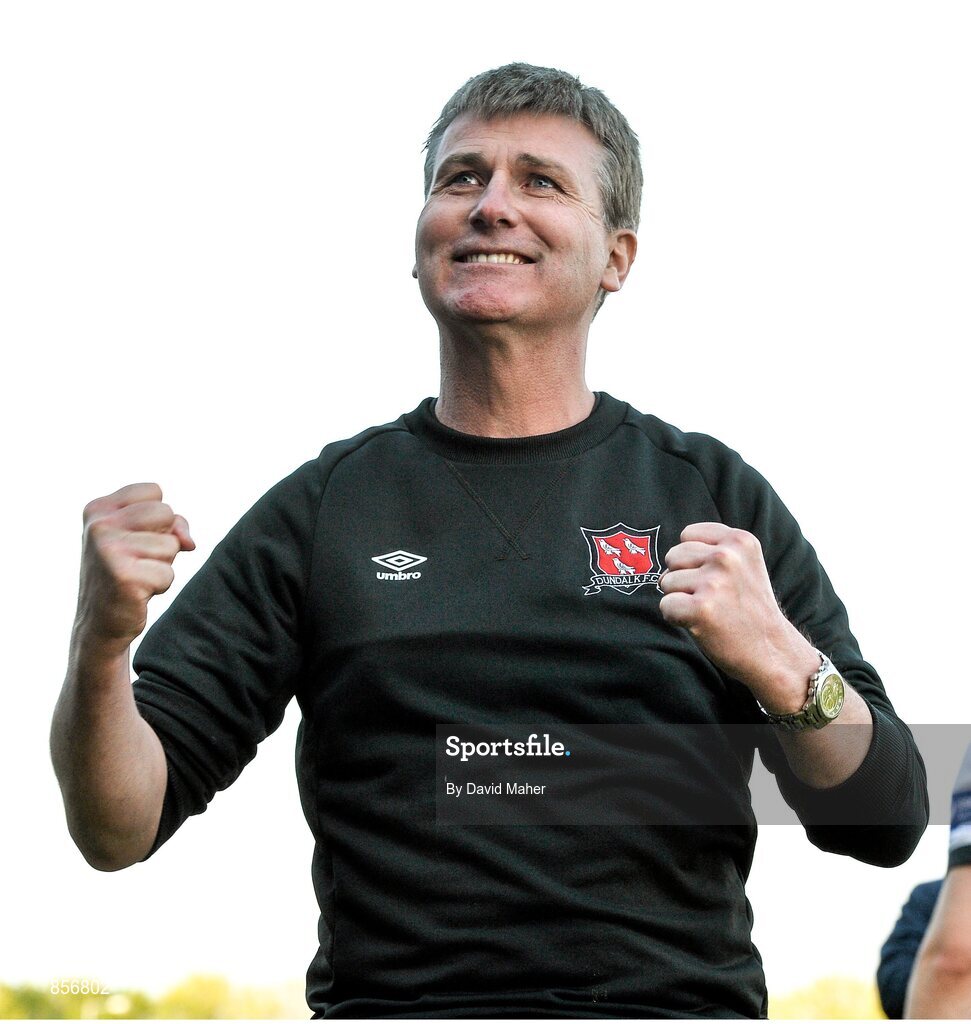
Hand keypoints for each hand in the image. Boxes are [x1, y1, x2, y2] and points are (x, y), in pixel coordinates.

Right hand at [76, 483, 194, 654]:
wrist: (101, 622)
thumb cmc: (126, 573)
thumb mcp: (143, 538)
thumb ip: (172, 524)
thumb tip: (188, 542)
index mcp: (98, 509)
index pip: (154, 490)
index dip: (159, 517)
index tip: (136, 537)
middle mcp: (99, 525)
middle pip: (166, 512)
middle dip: (164, 539)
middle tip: (139, 559)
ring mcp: (108, 550)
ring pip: (172, 545)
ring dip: (162, 564)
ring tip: (137, 575)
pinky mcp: (123, 576)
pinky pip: (168, 573)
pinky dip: (160, 585)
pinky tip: (137, 592)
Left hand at [658, 522, 815, 708]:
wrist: (772, 650)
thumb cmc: (748, 606)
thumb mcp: (743, 563)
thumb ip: (712, 548)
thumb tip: (666, 561)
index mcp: (739, 540)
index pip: (687, 535)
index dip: (693, 559)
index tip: (716, 577)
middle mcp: (727, 556)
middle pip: (673, 556)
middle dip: (683, 577)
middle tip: (713, 597)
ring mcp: (714, 582)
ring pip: (666, 581)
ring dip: (681, 598)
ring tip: (710, 610)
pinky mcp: (701, 609)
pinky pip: (666, 605)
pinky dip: (676, 618)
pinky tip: (701, 624)